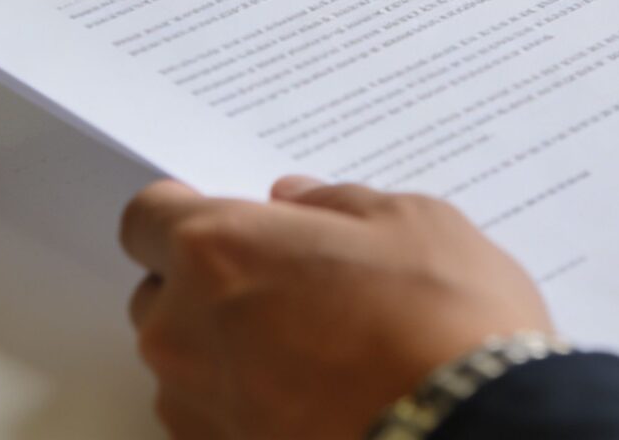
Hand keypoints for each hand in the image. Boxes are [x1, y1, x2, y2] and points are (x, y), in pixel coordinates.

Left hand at [121, 176, 551, 439]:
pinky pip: (216, 422)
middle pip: (159, 296)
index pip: (145, 219)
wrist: (473, 434)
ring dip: (229, 353)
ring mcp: (200, 410)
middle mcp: (185, 332)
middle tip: (288, 285)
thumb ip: (336, 205)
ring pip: (186, 367)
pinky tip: (317, 400)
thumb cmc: (444, 325)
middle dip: (207, 286)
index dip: (185, 215)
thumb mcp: (410, 224)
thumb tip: (298, 202)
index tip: (228, 223)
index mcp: (218, 250)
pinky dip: (251, 409)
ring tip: (314, 353)